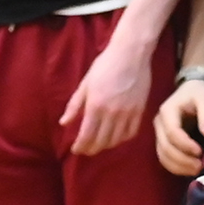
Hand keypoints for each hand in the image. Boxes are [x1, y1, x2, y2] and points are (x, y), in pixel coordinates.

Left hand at [61, 23, 159, 155]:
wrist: (131, 54)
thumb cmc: (104, 65)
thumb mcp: (85, 84)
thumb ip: (74, 105)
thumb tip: (64, 123)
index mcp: (95, 106)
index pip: (87, 135)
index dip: (80, 146)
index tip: (75, 150)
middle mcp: (111, 113)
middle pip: (101, 141)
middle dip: (92, 149)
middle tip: (86, 150)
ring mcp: (127, 113)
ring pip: (116, 140)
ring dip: (106, 146)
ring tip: (100, 145)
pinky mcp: (139, 110)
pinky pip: (131, 132)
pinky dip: (123, 139)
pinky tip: (117, 138)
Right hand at [153, 78, 203, 176]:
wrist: (192, 91)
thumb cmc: (200, 94)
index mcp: (167, 111)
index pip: (172, 132)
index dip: (185, 145)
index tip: (201, 152)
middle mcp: (159, 124)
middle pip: (165, 147)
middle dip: (183, 160)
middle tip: (201, 166)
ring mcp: (159, 134)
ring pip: (163, 156)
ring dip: (179, 167)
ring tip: (198, 171)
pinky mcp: (163, 143)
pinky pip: (165, 159)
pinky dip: (177, 168)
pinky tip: (191, 171)